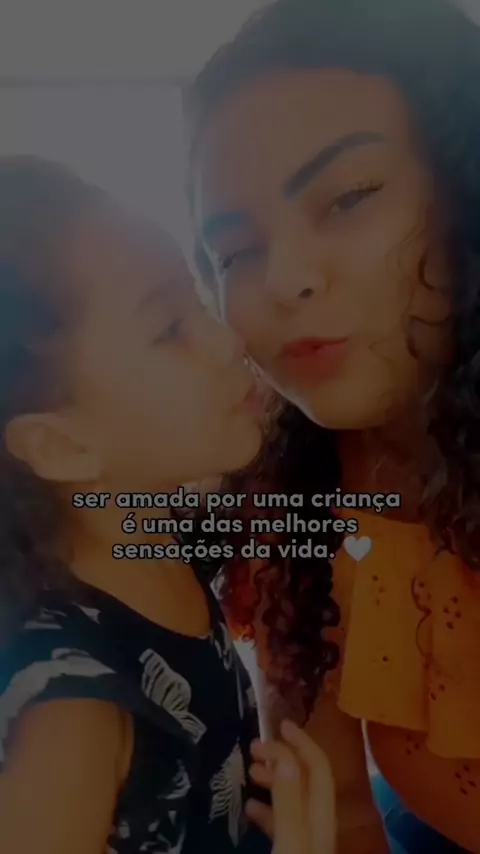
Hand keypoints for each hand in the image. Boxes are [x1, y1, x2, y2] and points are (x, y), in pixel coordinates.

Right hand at [246, 720, 335, 853]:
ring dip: (273, 780)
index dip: (302, 742)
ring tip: (251, 771)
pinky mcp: (293, 850)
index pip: (319, 768)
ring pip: (292, 800)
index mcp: (324, 817)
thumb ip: (289, 800)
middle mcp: (320, 825)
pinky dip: (268, 808)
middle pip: (306, 780)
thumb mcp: (290, 841)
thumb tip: (285, 754)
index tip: (280, 724)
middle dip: (282, 758)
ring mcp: (308, 840)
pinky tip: (251, 805)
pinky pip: (282, 823)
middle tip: (254, 748)